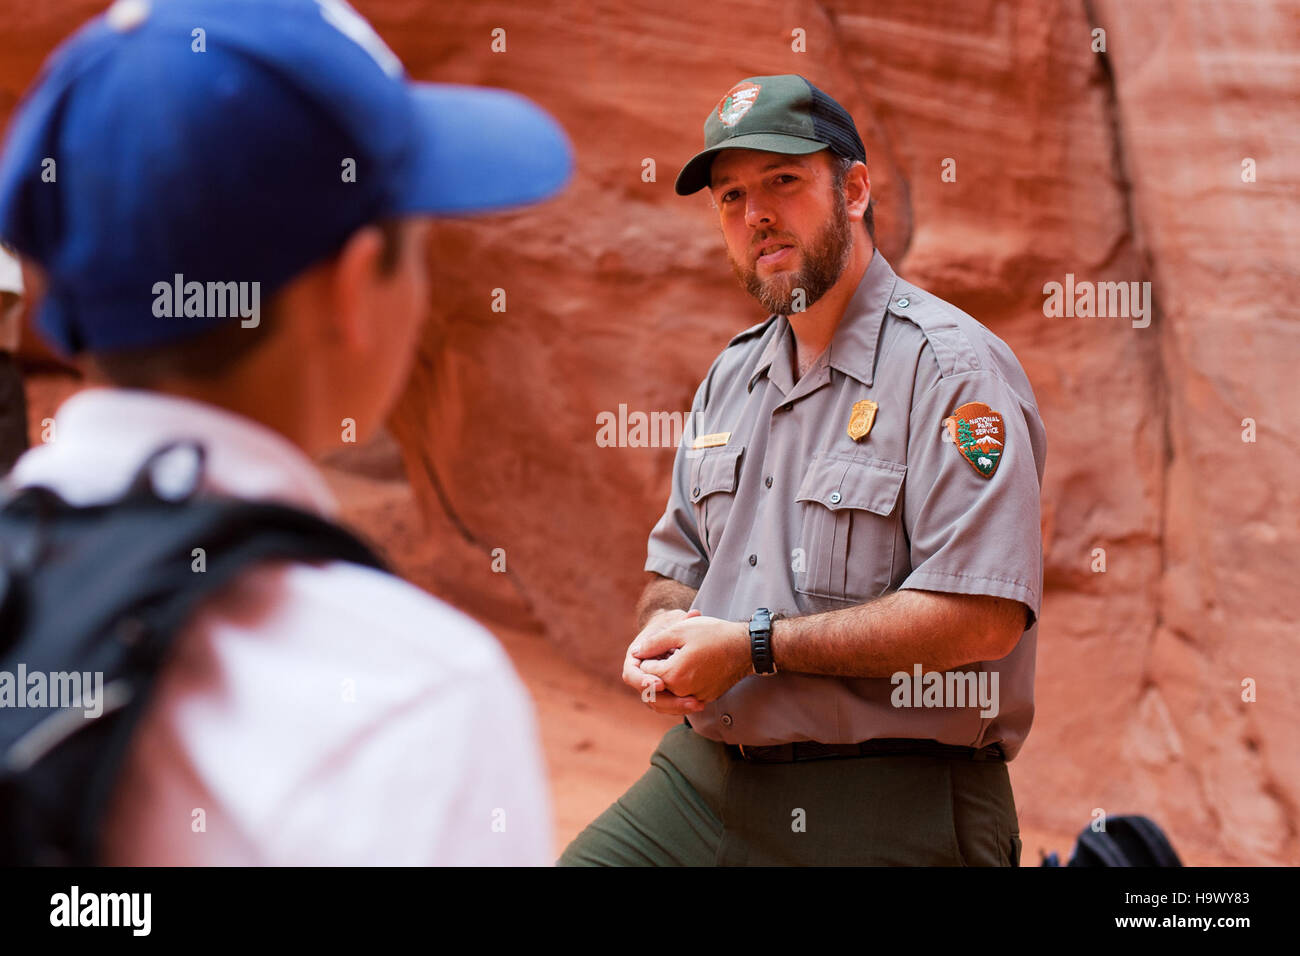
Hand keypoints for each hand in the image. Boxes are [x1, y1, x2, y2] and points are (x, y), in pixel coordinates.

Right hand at [622, 608, 705, 714]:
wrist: (677, 634)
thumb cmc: (673, 625)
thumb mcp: (675, 621)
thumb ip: (681, 620)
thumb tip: (693, 615)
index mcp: (636, 657)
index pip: (631, 675)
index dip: (643, 681)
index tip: (661, 684)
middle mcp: (641, 675)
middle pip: (646, 695)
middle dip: (666, 700)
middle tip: (686, 701)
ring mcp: (653, 686)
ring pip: (659, 704)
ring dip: (677, 707)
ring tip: (697, 704)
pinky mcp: (666, 694)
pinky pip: (670, 706)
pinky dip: (682, 707)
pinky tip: (700, 704)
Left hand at [635, 615, 750, 703]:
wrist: (745, 646)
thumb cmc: (713, 634)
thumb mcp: (680, 631)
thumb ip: (654, 643)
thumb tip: (636, 652)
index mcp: (673, 675)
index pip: (645, 670)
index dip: (649, 655)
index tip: (662, 644)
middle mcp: (683, 691)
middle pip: (655, 685)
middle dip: (656, 669)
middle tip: (671, 651)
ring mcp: (696, 697)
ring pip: (670, 692)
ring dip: (668, 678)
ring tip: (679, 660)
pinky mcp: (706, 698)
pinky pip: (685, 696)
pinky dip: (682, 685)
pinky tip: (691, 668)